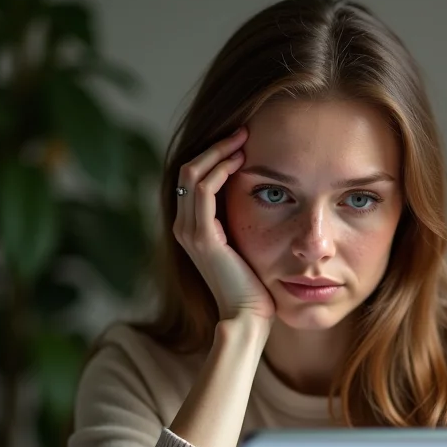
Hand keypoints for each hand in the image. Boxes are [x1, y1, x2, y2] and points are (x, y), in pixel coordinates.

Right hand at [173, 127, 275, 321]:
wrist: (248, 317)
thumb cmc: (254, 288)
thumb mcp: (246, 248)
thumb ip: (241, 224)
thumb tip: (263, 197)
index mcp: (191, 229)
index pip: (192, 179)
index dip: (213, 156)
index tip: (242, 141)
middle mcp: (183, 227)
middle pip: (188, 170)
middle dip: (215, 146)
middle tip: (243, 130)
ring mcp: (188, 231)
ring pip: (192, 174)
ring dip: (218, 151)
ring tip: (243, 138)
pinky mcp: (202, 237)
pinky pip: (204, 190)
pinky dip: (220, 169)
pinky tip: (241, 160)